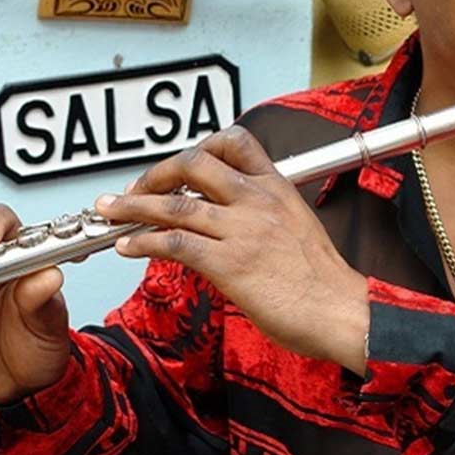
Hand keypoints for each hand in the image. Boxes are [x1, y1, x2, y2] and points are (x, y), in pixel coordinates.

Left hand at [95, 126, 369, 374]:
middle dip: (155, 173)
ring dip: (134, 206)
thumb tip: (235, 222)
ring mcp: (243, 230)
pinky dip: (145, 242)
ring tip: (110, 210)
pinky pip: (175, 243)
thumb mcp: (300, 230)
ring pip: (175, 204)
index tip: (179, 165)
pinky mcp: (230, 263)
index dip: (199, 148)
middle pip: (194, 163)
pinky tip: (129, 246)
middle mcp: (257, 200)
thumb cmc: (325, 281)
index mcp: (277, 188)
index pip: (235, 142)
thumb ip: (267, 217)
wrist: (343, 311)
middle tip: (134, 189)